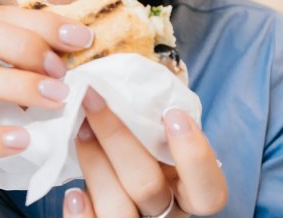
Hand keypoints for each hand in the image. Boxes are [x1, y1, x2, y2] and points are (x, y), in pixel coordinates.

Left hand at [63, 88, 226, 217]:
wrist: (118, 175)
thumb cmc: (145, 144)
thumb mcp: (161, 137)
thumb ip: (157, 122)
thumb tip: (132, 78)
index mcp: (190, 193)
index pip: (209, 192)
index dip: (194, 156)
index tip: (173, 113)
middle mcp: (167, 213)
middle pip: (148, 186)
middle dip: (118, 139)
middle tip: (93, 99)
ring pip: (118, 209)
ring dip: (95, 165)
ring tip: (79, 131)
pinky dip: (81, 212)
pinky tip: (73, 192)